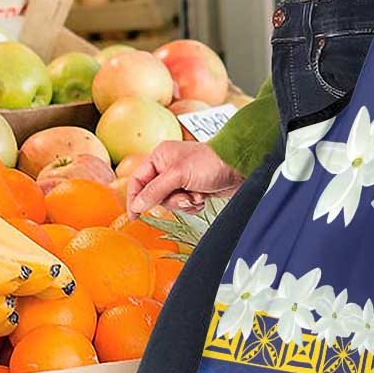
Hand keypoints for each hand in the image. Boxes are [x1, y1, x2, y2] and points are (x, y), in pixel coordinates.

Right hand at [126, 141, 244, 217]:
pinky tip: (203, 197)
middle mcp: (168, 167)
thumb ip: (155, 190)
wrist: (239, 167)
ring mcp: (181, 179)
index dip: (134, 198)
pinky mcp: (193, 189)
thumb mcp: (178, 175)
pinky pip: (184, 205)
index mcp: (160, 157)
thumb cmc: (211, 162)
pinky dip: (193, 205)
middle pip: (154, 195)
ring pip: (170, 202)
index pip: (137, 180)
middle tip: (184, 197)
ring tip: (197, 195)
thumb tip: (137, 204)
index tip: (134, 216)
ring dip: (184, 203)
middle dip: (170, 200)